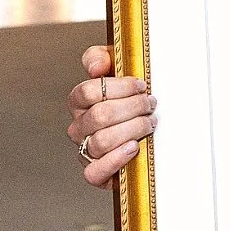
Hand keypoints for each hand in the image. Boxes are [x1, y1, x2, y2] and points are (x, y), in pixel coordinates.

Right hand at [66, 44, 155, 187]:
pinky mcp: (96, 173)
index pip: (87, 92)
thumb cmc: (131, 98)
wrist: (146, 131)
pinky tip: (134, 147)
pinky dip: (115, 160)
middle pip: (100, 116)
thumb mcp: (118, 68)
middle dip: (133, 108)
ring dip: (133, 130)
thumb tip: (96, 66)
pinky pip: (94, 173)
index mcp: (80, 102)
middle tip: (151, 105)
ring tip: (149, 124)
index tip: (142, 85)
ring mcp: (86, 151)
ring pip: (101, 141)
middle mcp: (79, 127)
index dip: (119, 87)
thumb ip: (100, 57)